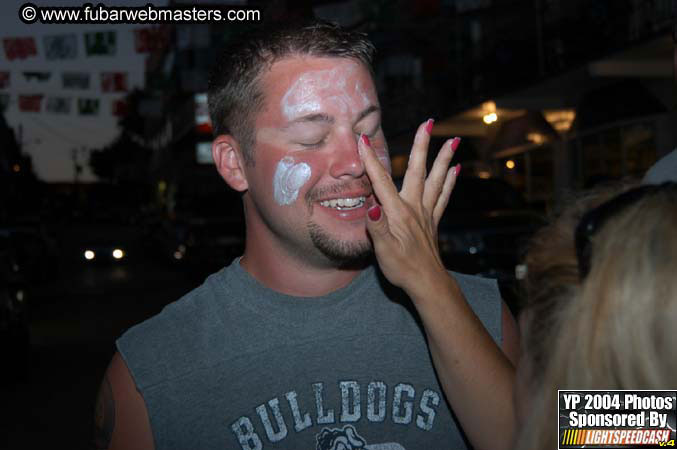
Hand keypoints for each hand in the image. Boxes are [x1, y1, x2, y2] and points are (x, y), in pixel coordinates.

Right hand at [358, 119, 459, 293]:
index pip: (381, 181)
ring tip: (453, 141)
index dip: (371, 160)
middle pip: (418, 171)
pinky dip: (449, 182)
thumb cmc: (403, 268)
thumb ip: (377, 227)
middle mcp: (414, 208)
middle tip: (428, 122)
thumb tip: (371, 205)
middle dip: (421, 145)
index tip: (363, 138)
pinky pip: (443, 197)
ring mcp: (426, 214)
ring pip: (436, 180)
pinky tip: (455, 171)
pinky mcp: (432, 222)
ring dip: (443, 159)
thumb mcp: (383, 250)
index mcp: (398, 213)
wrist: (427, 284)